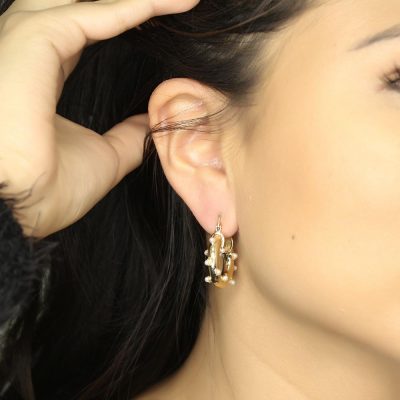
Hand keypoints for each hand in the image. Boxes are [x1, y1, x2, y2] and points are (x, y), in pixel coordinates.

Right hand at [0, 0, 199, 238]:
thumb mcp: (105, 157)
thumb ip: (128, 136)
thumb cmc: (49, 188)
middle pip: (86, 5)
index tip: (169, 17)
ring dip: (140, 1)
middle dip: (132, 3)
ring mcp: (27, 40)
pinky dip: (134, 8)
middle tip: (181, 0)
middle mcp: (31, 49)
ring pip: (89, 1)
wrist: (18, 208)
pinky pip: (93, 15)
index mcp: (42, 74)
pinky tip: (169, 4)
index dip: (126, 21)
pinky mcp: (34, 40)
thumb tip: (152, 122)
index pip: (88, 30)